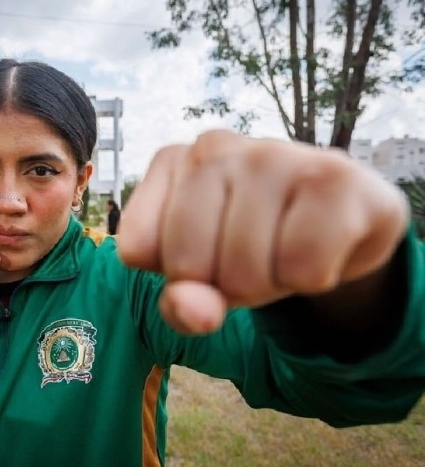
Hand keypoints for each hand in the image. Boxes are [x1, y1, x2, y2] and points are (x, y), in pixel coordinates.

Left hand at [118, 130, 408, 333]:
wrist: (341, 218)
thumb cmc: (254, 244)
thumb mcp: (202, 279)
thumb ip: (180, 304)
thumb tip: (193, 311)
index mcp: (170, 162)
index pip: (136, 249)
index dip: (176, 276)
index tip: (204, 255)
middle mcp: (213, 147)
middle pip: (188, 267)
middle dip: (224, 286)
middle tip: (253, 257)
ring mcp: (273, 154)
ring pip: (246, 273)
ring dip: (273, 284)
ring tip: (288, 247)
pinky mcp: (335, 176)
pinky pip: (303, 270)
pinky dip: (316, 278)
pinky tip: (322, 243)